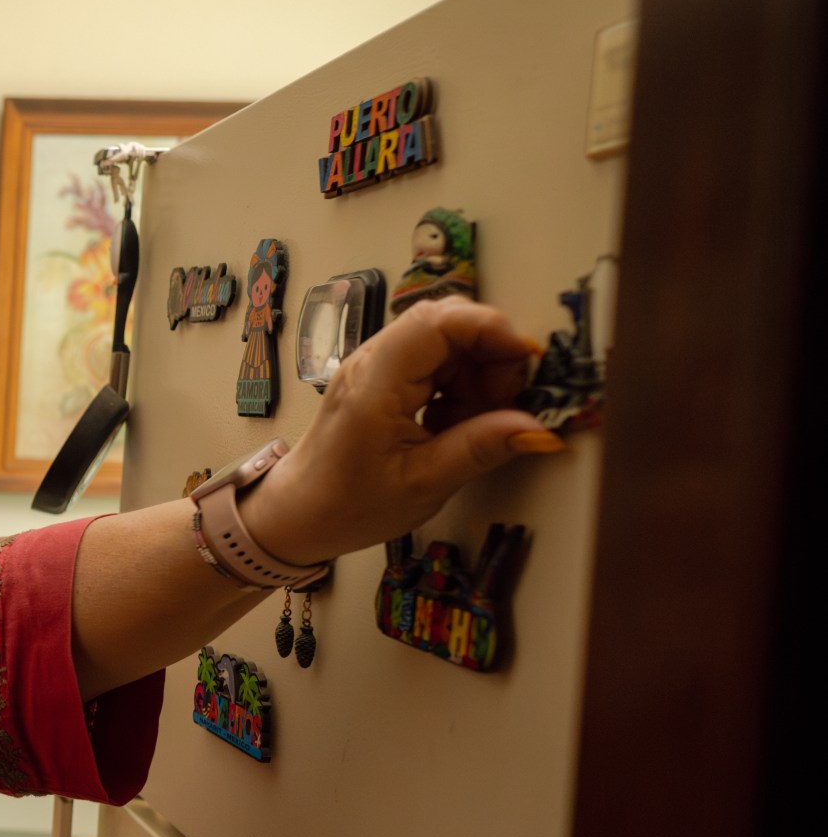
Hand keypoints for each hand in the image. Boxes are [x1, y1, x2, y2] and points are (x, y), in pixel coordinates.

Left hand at [244, 297, 559, 566]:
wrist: (296, 515)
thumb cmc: (348, 505)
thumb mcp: (424, 484)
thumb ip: (480, 449)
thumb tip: (540, 428)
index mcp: (376, 381)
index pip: (439, 321)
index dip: (491, 329)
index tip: (526, 362)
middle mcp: (373, 361)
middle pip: (447, 324)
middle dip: (491, 355)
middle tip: (504, 406)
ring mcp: (376, 368)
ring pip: (446, 345)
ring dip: (478, 375)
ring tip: (479, 424)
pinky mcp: (382, 382)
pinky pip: (433, 365)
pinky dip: (459, 387)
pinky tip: (458, 425)